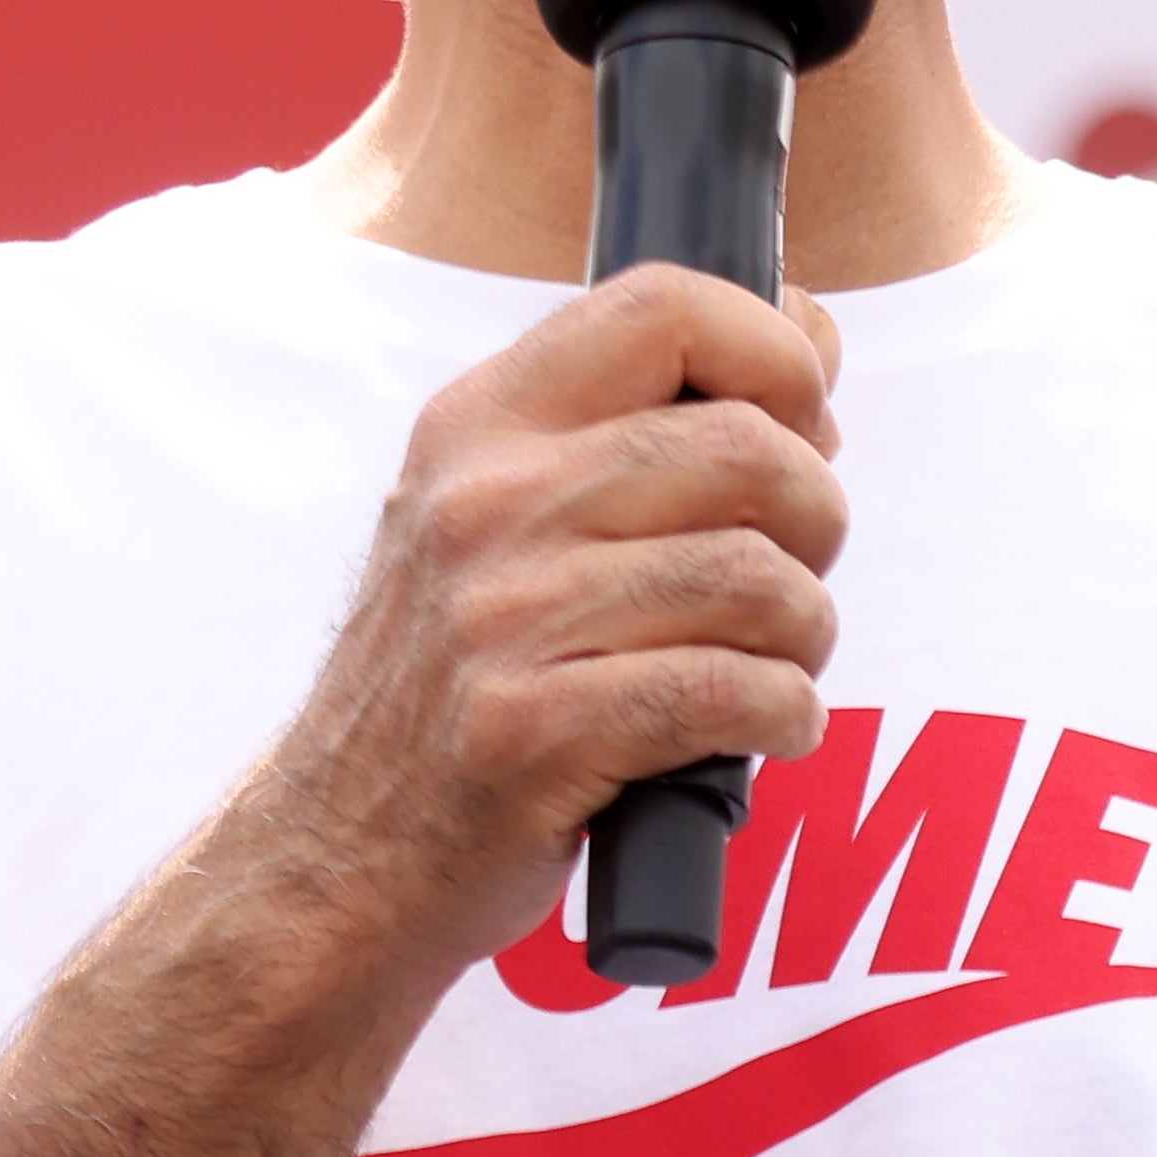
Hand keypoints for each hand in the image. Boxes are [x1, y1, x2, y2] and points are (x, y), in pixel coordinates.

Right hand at [244, 264, 850, 982]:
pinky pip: (734, 690)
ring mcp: (499, 616)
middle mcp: (483, 502)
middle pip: (748, 448)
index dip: (778, 355)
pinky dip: (785, 714)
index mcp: (481, 424)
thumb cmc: (462, 679)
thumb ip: (639, 427)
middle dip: (817, 517)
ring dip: (806, 633)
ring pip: (759, 578)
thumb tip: (811, 335)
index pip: (665, 306)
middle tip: (793, 575)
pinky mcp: (531, 730)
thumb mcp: (504, 518)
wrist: (339, 849)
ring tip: (772, 663)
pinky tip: (762, 729)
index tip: (805, 423)